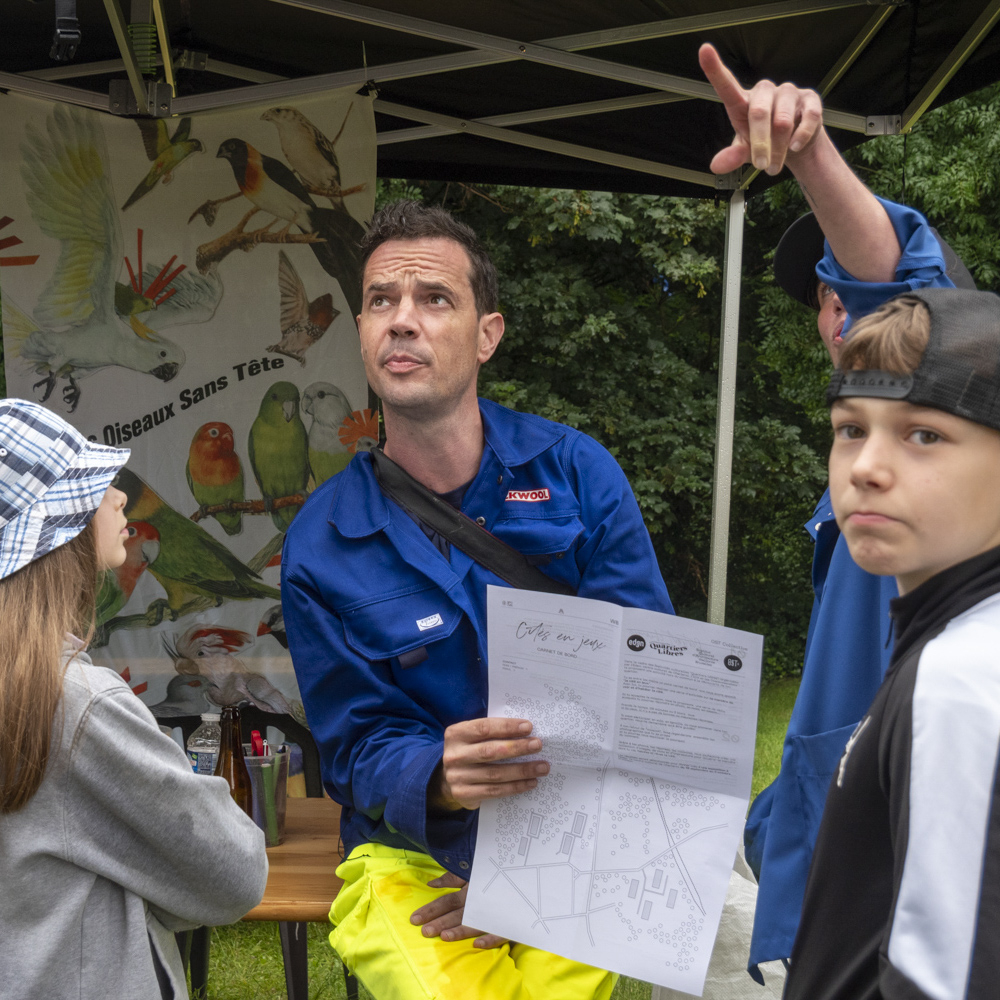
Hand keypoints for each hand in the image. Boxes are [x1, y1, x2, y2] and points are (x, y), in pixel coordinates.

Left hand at [410, 872, 508, 948]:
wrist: (524, 873)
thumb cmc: (495, 872)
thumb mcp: (472, 870)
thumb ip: (452, 878)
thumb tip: (431, 883)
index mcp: (469, 889)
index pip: (447, 900)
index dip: (431, 909)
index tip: (415, 919)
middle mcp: (480, 900)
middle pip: (458, 912)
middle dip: (441, 921)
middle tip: (425, 931)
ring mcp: (494, 911)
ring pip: (476, 922)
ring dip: (461, 930)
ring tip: (445, 937)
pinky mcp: (510, 921)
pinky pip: (501, 932)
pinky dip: (490, 939)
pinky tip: (477, 946)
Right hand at [434, 717, 548, 810]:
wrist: (448, 778)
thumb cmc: (470, 751)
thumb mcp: (473, 737)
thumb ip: (493, 733)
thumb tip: (526, 731)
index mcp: (456, 734)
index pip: (484, 728)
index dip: (507, 727)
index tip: (528, 727)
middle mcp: (454, 755)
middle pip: (490, 751)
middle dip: (517, 748)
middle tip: (538, 745)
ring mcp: (457, 776)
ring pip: (495, 773)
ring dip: (522, 770)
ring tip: (542, 767)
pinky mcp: (464, 794)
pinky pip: (494, 791)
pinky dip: (515, 787)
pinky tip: (531, 782)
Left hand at [699, 42, 823, 175]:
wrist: (795, 145)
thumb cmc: (764, 141)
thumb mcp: (745, 151)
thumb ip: (732, 156)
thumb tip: (716, 166)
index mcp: (743, 102)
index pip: (726, 85)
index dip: (714, 68)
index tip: (704, 50)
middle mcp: (764, 91)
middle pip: (758, 113)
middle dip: (760, 144)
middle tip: (762, 166)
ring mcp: (787, 92)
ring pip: (782, 121)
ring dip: (779, 148)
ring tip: (776, 164)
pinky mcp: (809, 99)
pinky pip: (807, 118)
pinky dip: (800, 138)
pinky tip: (796, 146)